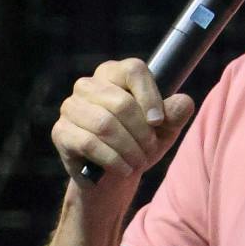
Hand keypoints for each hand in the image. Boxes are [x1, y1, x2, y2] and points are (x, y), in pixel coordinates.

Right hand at [51, 58, 193, 189]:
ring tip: (138, 162)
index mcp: (114, 73)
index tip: (158, 122)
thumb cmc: (140, 144)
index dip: (150, 96)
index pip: (134, 70)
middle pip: (121, 102)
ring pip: (105, 124)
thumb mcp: (164, 129)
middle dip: (141, 132)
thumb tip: (184, 101)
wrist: (112, 175)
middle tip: (149, 149)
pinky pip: (89, 143)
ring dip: (128, 148)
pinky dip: (113, 159)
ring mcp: (71, 107)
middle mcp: (88, 85)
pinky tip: (124, 169)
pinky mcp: (61, 132)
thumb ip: (175, 114)